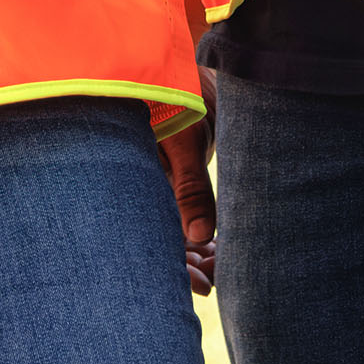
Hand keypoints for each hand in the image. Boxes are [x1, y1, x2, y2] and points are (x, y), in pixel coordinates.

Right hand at [159, 104, 218, 295]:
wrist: (184, 79)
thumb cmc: (175, 102)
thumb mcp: (182, 141)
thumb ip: (191, 187)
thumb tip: (201, 236)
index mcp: (140, 188)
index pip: (155, 241)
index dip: (178, 268)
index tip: (202, 284)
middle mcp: (149, 195)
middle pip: (167, 245)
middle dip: (190, 268)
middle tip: (217, 282)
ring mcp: (162, 193)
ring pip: (179, 237)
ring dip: (200, 255)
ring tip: (224, 270)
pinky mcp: (176, 186)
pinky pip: (188, 221)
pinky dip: (204, 238)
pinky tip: (220, 250)